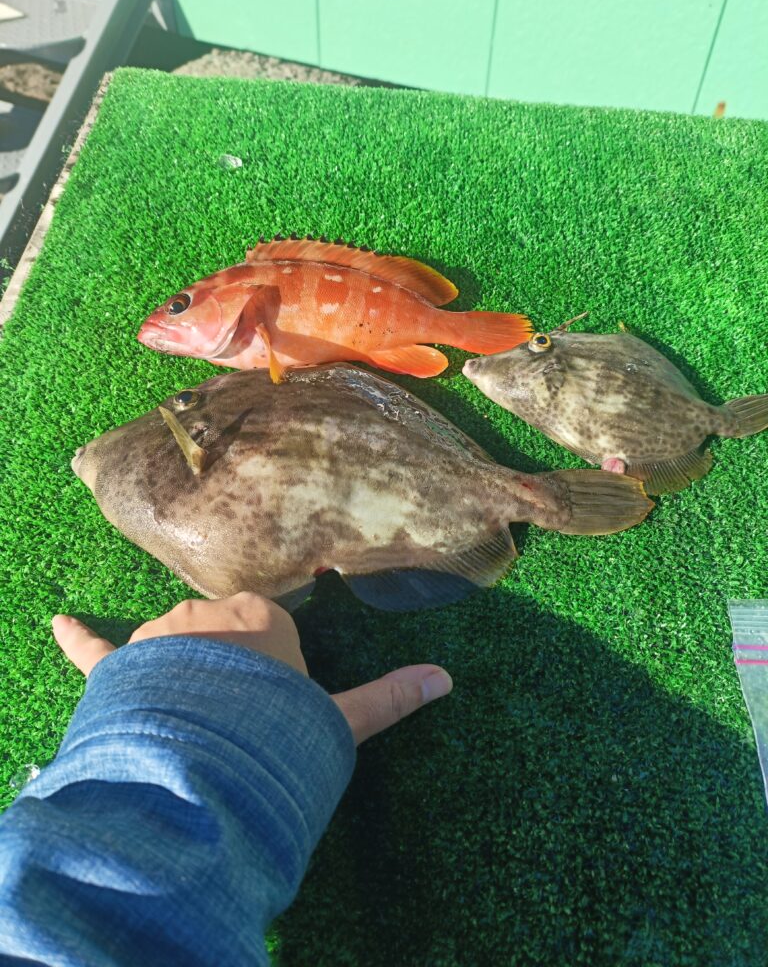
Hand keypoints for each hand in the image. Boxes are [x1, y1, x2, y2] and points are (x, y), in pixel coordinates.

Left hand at [52, 592, 452, 744]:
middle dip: (226, 673)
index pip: (269, 633)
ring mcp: (157, 638)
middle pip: (219, 638)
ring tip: (191, 727)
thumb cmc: (274, 733)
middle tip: (237, 724)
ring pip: (168, 647)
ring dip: (174, 676)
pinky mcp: (118, 668)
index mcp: (260, 617)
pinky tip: (56, 625)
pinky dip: (79, 642)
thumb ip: (387, 697)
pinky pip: (96, 652)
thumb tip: (445, 679)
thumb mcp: (337, 720)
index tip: (273, 708)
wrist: (202, 762)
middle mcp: (205, 615)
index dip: (273, 674)